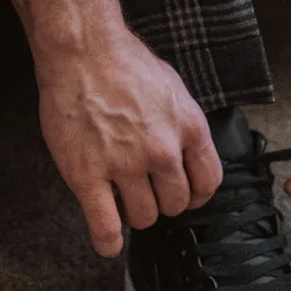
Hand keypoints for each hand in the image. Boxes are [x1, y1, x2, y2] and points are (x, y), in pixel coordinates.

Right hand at [0, 0, 221, 256]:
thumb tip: (188, 155)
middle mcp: (162, 150)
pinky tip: (108, 240)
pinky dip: (108, 241)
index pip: (208, 182)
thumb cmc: (123, 62)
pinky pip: (106, 227)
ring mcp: (125, 165)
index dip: (196, 194)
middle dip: (161, 201)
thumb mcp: (172, 88)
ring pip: (144, 218)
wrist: (82, 49)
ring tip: (122, 199)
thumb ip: (183, 125)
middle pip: (175, 204)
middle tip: (145, 190)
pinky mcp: (88, 175)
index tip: (183, 195)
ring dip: (134, 214)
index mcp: (188, 127)